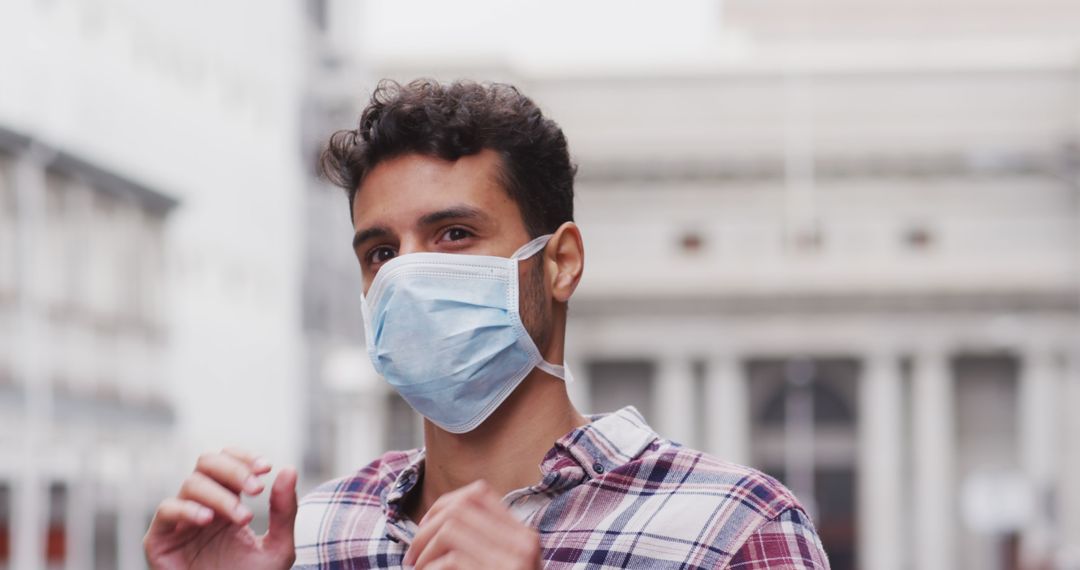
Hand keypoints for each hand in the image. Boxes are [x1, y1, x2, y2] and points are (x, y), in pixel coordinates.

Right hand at [143, 448, 297, 569]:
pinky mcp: (159, 540)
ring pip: (192, 483)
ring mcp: (180, 521)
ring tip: (243, 518)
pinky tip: (208, 519)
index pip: (229, 460)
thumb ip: (284, 511)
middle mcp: (202, 505)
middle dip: (234, 469)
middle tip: (257, 488)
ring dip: (221, 495)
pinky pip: (166, 510)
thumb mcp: (278, 547)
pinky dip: (187, 509)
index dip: (244, 457)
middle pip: (207, 462)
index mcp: (228, 501)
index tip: (267, 468)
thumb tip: (289, 470)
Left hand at [403, 480, 540, 569]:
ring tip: (417, 568)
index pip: (480, 493)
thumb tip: (439, 522)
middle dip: (425, 529)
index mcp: (524, 535)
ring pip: (450, 531)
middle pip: (460, 508)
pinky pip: (451, 560)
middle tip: (411, 554)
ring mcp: (512, 561)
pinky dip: (431, 568)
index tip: (426, 525)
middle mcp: (523, 543)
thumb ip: (487, 543)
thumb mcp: (506, 562)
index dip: (444, 503)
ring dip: (424, 550)